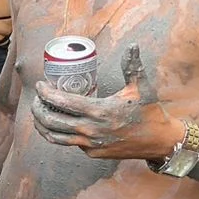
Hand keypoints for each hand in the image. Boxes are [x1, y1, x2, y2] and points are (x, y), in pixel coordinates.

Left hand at [31, 44, 178, 160]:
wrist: (161, 141)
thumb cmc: (151, 112)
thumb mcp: (142, 88)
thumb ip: (133, 66)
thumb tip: (133, 45)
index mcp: (100, 111)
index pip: (62, 101)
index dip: (46, 93)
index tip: (40, 85)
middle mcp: (91, 129)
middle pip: (51, 120)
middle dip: (37, 108)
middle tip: (37, 98)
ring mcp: (90, 144)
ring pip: (54, 136)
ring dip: (41, 124)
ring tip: (39, 113)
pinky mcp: (93, 153)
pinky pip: (69, 143)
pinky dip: (58, 133)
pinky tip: (56, 123)